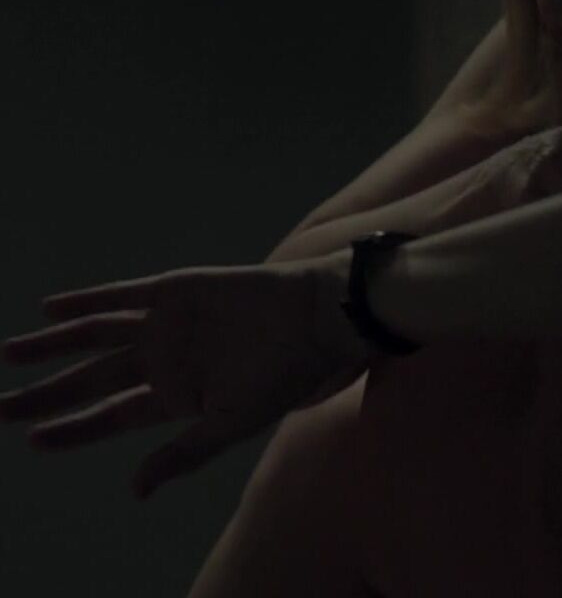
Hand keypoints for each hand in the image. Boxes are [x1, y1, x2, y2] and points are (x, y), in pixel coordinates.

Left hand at [0, 255, 364, 498]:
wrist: (312, 317)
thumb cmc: (281, 376)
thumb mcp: (231, 424)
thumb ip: (182, 454)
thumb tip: (135, 491)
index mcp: (177, 397)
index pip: (110, 416)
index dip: (71, 428)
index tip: (30, 439)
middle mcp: (164, 361)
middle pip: (92, 379)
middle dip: (45, 393)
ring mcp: (166, 324)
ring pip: (96, 336)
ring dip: (53, 345)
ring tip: (8, 354)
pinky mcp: (174, 290)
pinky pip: (121, 297)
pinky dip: (87, 301)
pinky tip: (52, 310)